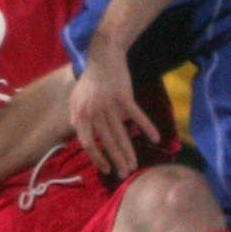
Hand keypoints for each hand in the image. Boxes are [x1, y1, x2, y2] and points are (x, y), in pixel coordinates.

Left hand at [68, 48, 155, 177]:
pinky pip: (137, 116)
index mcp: (80, 114)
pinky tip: (155, 138)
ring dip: (129, 151)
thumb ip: (78, 120)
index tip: (106, 168)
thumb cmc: (89, 81)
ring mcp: (109, 104)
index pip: (88, 143)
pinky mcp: (124, 97)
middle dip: (116, 160)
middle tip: (124, 174)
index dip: (97, 158)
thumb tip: (84, 140)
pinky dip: (147, 127)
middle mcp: (94, 111)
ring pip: (121, 133)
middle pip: (106, 141)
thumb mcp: (75, 100)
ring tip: (134, 165)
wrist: (103, 57)